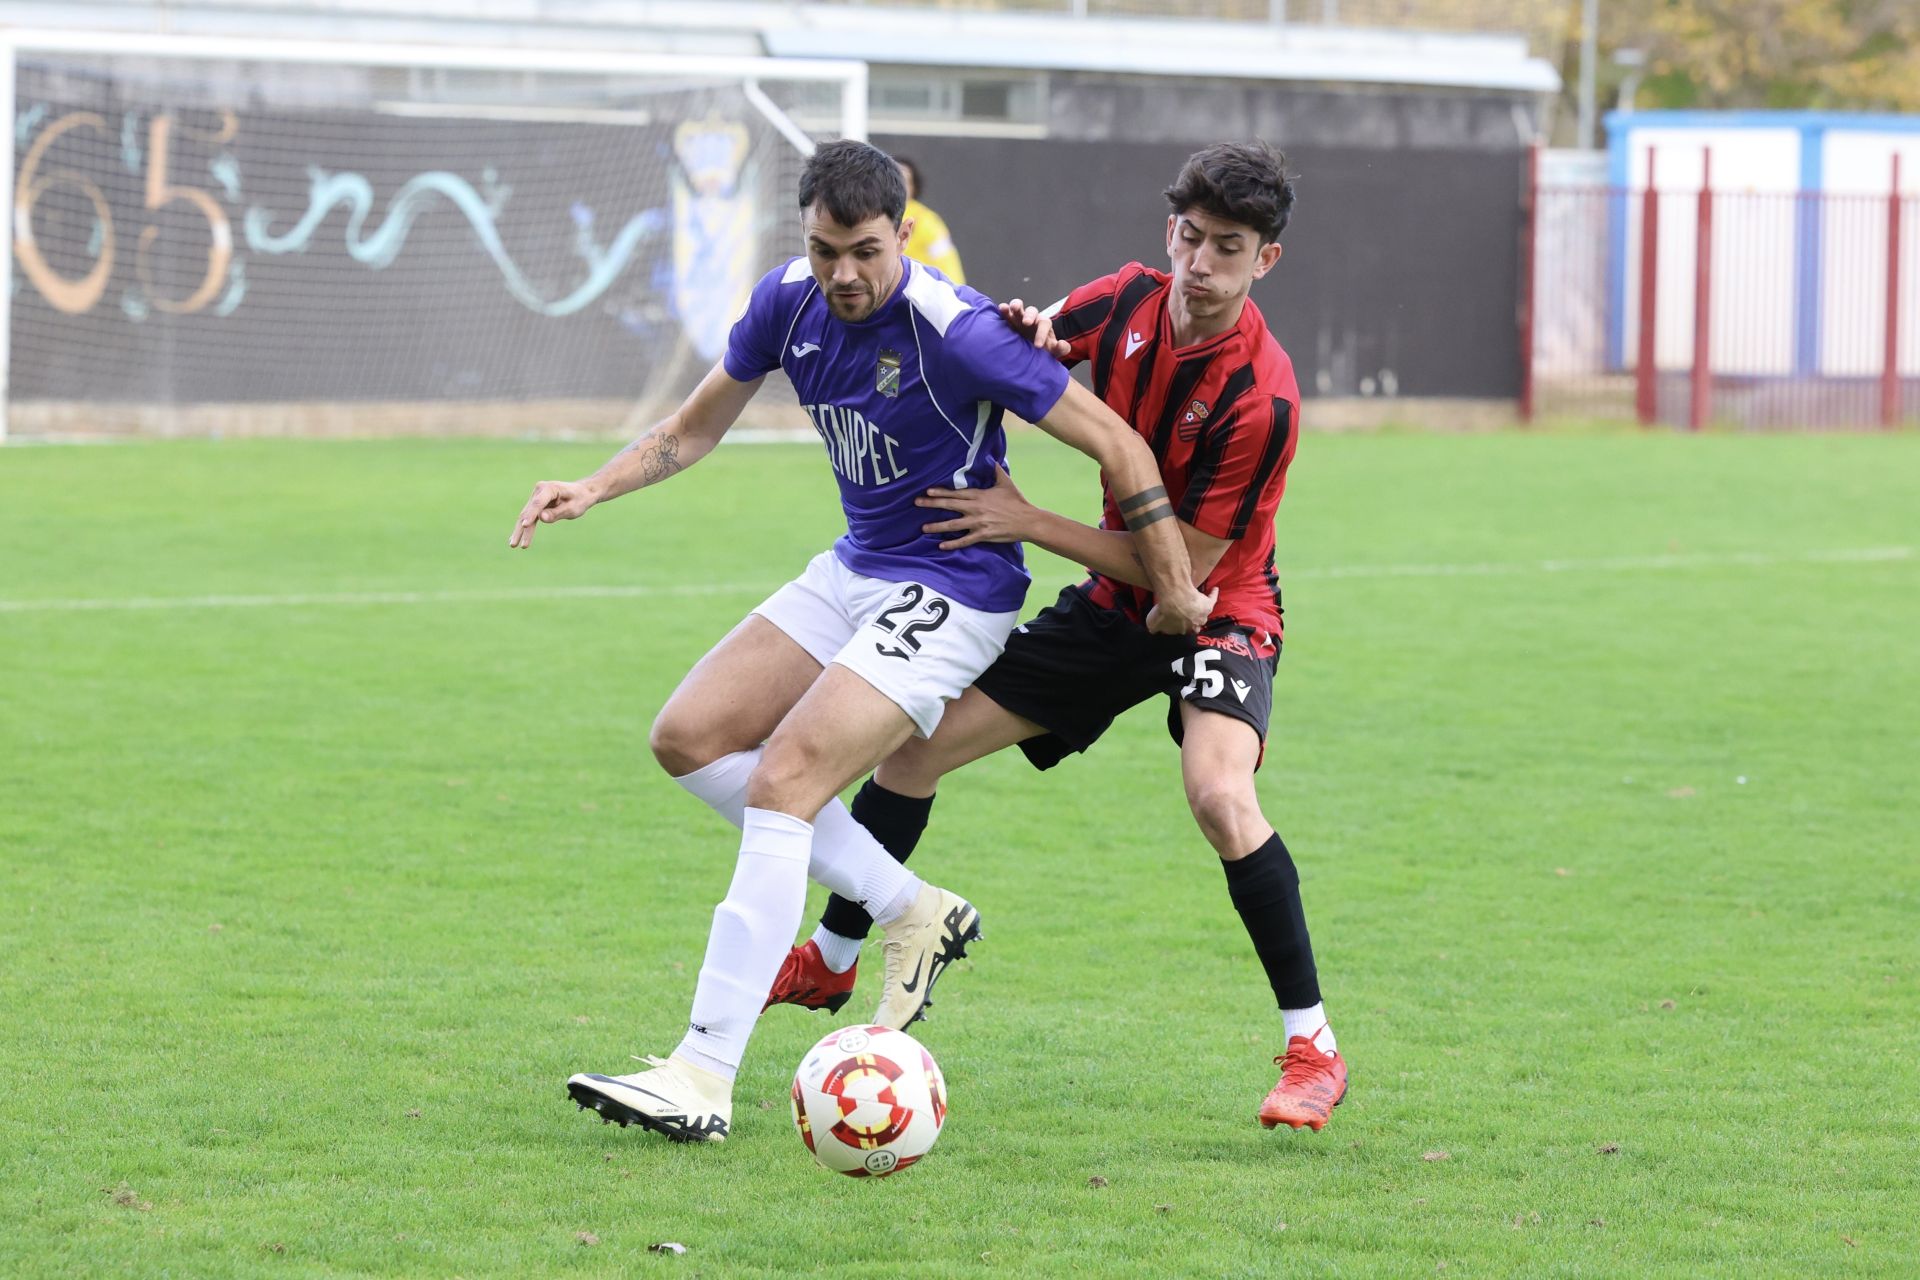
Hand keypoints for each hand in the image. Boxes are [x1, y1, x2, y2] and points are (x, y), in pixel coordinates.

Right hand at [508, 479, 595, 548]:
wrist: (582, 493)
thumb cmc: (579, 499)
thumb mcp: (572, 508)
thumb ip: (557, 513)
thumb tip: (541, 518)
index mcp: (549, 488)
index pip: (538, 504)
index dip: (531, 515)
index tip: (525, 525)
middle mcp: (539, 490)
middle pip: (528, 511)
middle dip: (522, 528)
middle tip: (514, 544)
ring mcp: (536, 497)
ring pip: (526, 515)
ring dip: (520, 530)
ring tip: (513, 545)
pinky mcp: (537, 504)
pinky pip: (529, 517)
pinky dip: (524, 528)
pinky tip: (517, 540)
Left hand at [917, 463, 1033, 548]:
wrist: (1027, 520)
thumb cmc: (1017, 501)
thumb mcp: (1006, 482)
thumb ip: (996, 470)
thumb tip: (991, 458)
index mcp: (979, 495)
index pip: (956, 493)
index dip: (940, 492)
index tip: (927, 491)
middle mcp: (975, 508)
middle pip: (949, 505)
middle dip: (932, 504)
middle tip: (917, 503)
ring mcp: (978, 522)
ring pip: (953, 524)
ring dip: (937, 526)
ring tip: (924, 528)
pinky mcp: (983, 535)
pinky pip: (964, 540)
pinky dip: (953, 544)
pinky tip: (941, 546)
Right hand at [996, 297, 1070, 359]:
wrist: (1030, 352)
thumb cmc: (1042, 351)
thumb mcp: (1053, 352)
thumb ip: (1061, 349)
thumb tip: (1062, 344)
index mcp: (1043, 325)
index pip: (1044, 324)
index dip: (1042, 333)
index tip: (1037, 346)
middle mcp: (1032, 318)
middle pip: (1032, 311)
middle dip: (1029, 316)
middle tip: (1026, 323)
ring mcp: (1019, 318)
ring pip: (1018, 307)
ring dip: (1015, 306)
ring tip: (1010, 308)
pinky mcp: (1008, 321)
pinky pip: (1006, 312)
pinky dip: (1003, 309)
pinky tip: (1001, 308)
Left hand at [1145, 586, 1217, 635]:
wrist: (1176, 600)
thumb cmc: (1164, 612)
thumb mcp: (1153, 623)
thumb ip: (1154, 627)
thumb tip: (1153, 630)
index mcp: (1181, 631)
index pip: (1180, 631)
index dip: (1177, 626)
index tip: (1174, 621)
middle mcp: (1194, 626)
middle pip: (1194, 626)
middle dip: (1191, 622)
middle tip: (1187, 615)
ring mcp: (1202, 616)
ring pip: (1203, 615)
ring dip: (1201, 611)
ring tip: (1199, 606)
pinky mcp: (1208, 604)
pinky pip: (1212, 599)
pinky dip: (1213, 595)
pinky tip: (1214, 589)